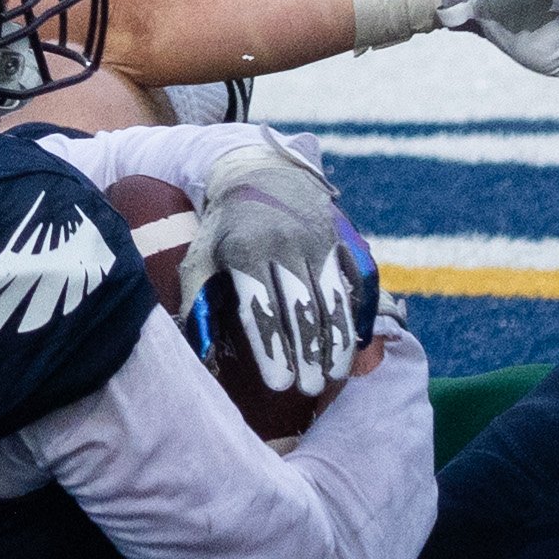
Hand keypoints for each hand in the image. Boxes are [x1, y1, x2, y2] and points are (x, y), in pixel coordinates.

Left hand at [192, 137, 380, 406]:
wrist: (257, 170)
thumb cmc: (221, 228)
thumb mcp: (200, 259)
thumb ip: (199, 306)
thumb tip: (202, 360)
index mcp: (246, 250)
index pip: (262, 309)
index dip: (273, 349)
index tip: (279, 384)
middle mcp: (286, 244)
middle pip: (303, 308)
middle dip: (309, 353)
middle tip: (309, 389)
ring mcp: (318, 239)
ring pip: (334, 298)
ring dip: (338, 340)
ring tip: (334, 375)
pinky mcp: (340, 237)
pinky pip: (356, 281)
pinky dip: (359, 314)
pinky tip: (358, 345)